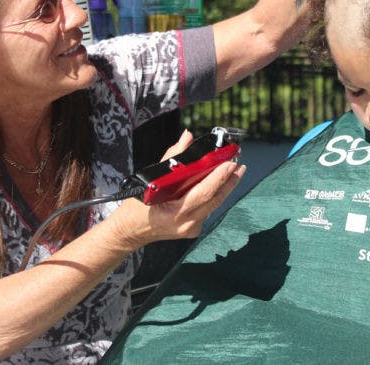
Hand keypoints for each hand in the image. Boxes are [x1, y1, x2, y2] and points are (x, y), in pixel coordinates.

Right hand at [110, 130, 245, 247]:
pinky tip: (220, 184)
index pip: (203, 193)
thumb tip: (187, 137)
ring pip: (213, 205)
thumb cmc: (137, 206)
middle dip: (229, 180)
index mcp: (173, 213)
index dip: (218, 178)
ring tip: (234, 171)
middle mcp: (185, 223)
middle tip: (239, 164)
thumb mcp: (149, 179)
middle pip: (214, 200)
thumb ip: (171, 158)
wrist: (130, 231)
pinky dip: (213, 195)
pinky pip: (207, 209)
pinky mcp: (193, 230)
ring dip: (224, 187)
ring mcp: (191, 229)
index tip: (230, 163)